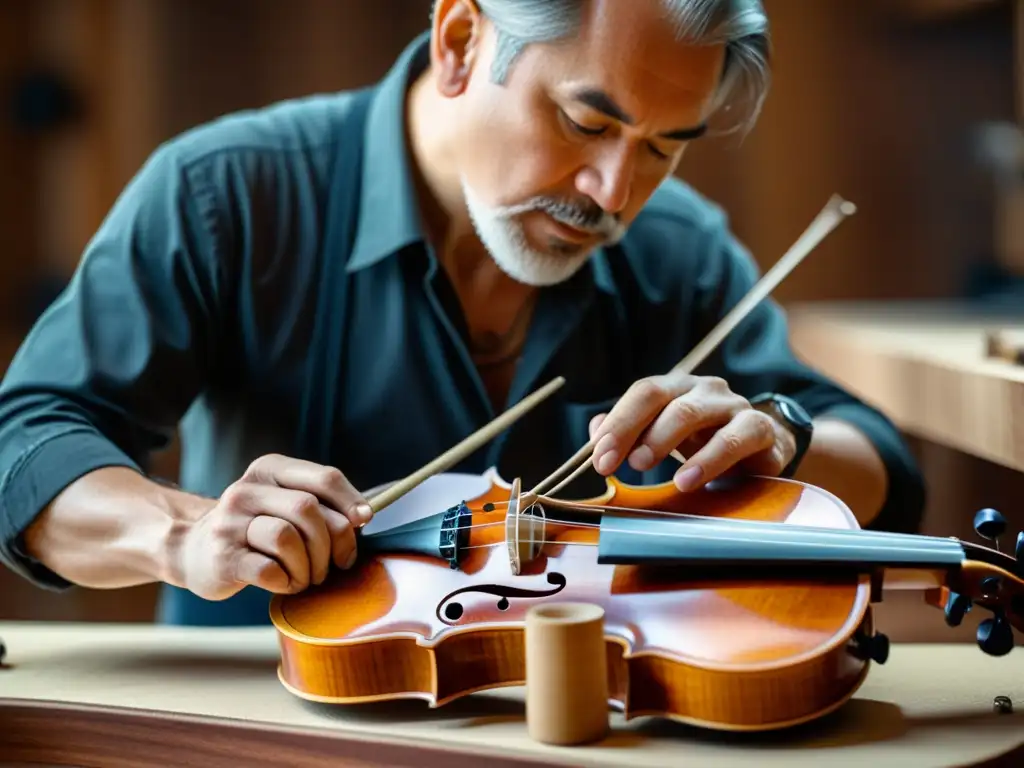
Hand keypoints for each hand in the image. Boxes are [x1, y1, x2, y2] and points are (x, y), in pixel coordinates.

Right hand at [177, 454, 371, 599]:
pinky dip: (287, 581)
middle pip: (308, 509)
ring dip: (309, 566)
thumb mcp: (283, 502)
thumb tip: (365, 514)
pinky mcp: (223, 557)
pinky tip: (284, 582)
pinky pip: (269, 570)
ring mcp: (230, 523)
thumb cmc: (256, 528)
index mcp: (269, 469)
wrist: (192, 550)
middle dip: (331, 542)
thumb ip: (321, 503)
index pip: (324, 478)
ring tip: (306, 576)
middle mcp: (246, 490)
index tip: (364, 522)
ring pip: (288, 538)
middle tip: (332, 563)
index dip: (352, 501)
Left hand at [588, 374, 796, 491]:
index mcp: (676, 387)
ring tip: (645, 469)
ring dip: (664, 441)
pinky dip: (709, 461)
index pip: (642, 393)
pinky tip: (689, 481)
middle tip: (620, 464)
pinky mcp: (760, 428)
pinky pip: (735, 438)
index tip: (599, 458)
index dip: (618, 423)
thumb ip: (630, 433)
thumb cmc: (706, 441)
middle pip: (662, 398)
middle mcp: (703, 389)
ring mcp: (733, 405)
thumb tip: (595, 433)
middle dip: (634, 431)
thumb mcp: (665, 437)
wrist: (764, 448)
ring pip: (693, 413)